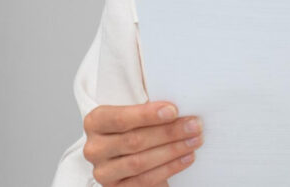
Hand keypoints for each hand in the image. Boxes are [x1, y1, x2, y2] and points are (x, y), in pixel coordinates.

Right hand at [82, 100, 203, 185]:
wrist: (123, 153)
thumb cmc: (132, 127)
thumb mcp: (133, 113)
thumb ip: (148, 111)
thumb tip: (177, 111)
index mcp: (95, 122)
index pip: (121, 118)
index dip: (148, 115)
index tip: (173, 111)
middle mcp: (94, 148)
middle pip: (134, 141)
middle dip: (169, 133)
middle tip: (194, 126)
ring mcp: (103, 172)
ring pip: (140, 162)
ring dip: (172, 151)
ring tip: (194, 141)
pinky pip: (144, 181)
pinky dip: (169, 169)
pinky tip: (185, 158)